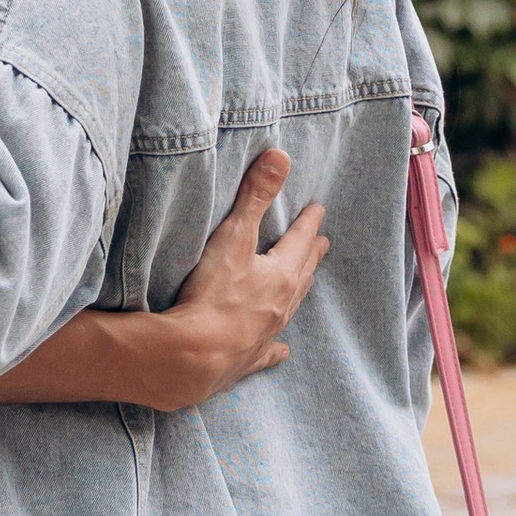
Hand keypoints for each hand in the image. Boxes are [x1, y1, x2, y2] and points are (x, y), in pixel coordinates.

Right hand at [162, 148, 327, 402]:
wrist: (193, 356)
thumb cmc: (214, 294)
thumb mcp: (234, 237)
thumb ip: (256, 196)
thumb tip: (281, 157)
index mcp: (281, 275)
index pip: (300, 241)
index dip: (309, 223)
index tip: (318, 211)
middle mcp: (281, 305)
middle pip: (302, 274)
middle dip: (311, 256)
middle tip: (322, 244)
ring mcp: (267, 334)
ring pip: (290, 308)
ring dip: (299, 291)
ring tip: (306, 282)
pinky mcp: (248, 359)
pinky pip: (269, 351)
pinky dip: (277, 347)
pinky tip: (282, 349)